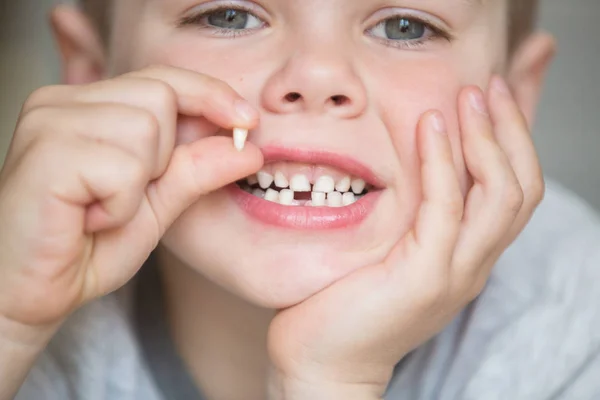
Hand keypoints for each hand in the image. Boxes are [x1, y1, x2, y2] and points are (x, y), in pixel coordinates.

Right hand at [0, 65, 262, 331]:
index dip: (211, 95)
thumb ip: (197, 169)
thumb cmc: (90, 246)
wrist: (34, 293)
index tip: (248, 120)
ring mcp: (50, 121)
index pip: (164, 79)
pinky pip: (124, 168)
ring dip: (140, 185)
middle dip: (164, 156)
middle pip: (161, 97)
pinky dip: (120, 205)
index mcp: (90, 105)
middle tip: (126, 194)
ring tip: (102, 209)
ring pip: (146, 129)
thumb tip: (250, 146)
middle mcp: (64, 101)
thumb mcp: (158, 203)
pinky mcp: (46, 153)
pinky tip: (89, 219)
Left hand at [267, 76, 543, 398]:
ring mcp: (453, 273)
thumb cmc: (343, 301)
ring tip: (468, 96)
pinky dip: (443, 164)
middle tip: (486, 86)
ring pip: (500, 197)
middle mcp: (471, 265)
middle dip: (510, 130)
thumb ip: (407, 213)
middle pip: (521, 188)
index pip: (513, 191)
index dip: (511, 141)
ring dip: (488, 139)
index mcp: (465, 257)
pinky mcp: (423, 278)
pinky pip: (446, 210)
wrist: (321, 360)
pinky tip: (429, 128)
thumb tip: (405, 168)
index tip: (490, 97)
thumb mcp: (386, 248)